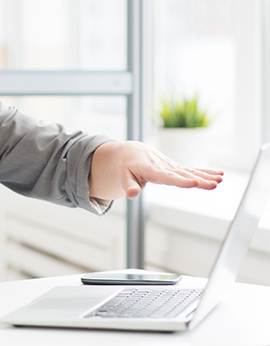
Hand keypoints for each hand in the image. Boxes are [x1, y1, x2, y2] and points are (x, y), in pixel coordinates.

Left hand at [90, 141, 222, 199]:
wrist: (133, 151)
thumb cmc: (127, 165)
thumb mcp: (124, 175)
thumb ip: (129, 185)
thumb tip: (130, 195)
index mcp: (151, 170)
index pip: (167, 177)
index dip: (180, 180)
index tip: (194, 183)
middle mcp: (165, 167)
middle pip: (184, 175)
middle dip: (200, 180)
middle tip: (214, 184)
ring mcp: (172, 167)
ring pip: (191, 172)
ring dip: (206, 176)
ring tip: (221, 179)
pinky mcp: (176, 167)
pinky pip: (192, 170)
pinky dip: (205, 172)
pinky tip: (220, 174)